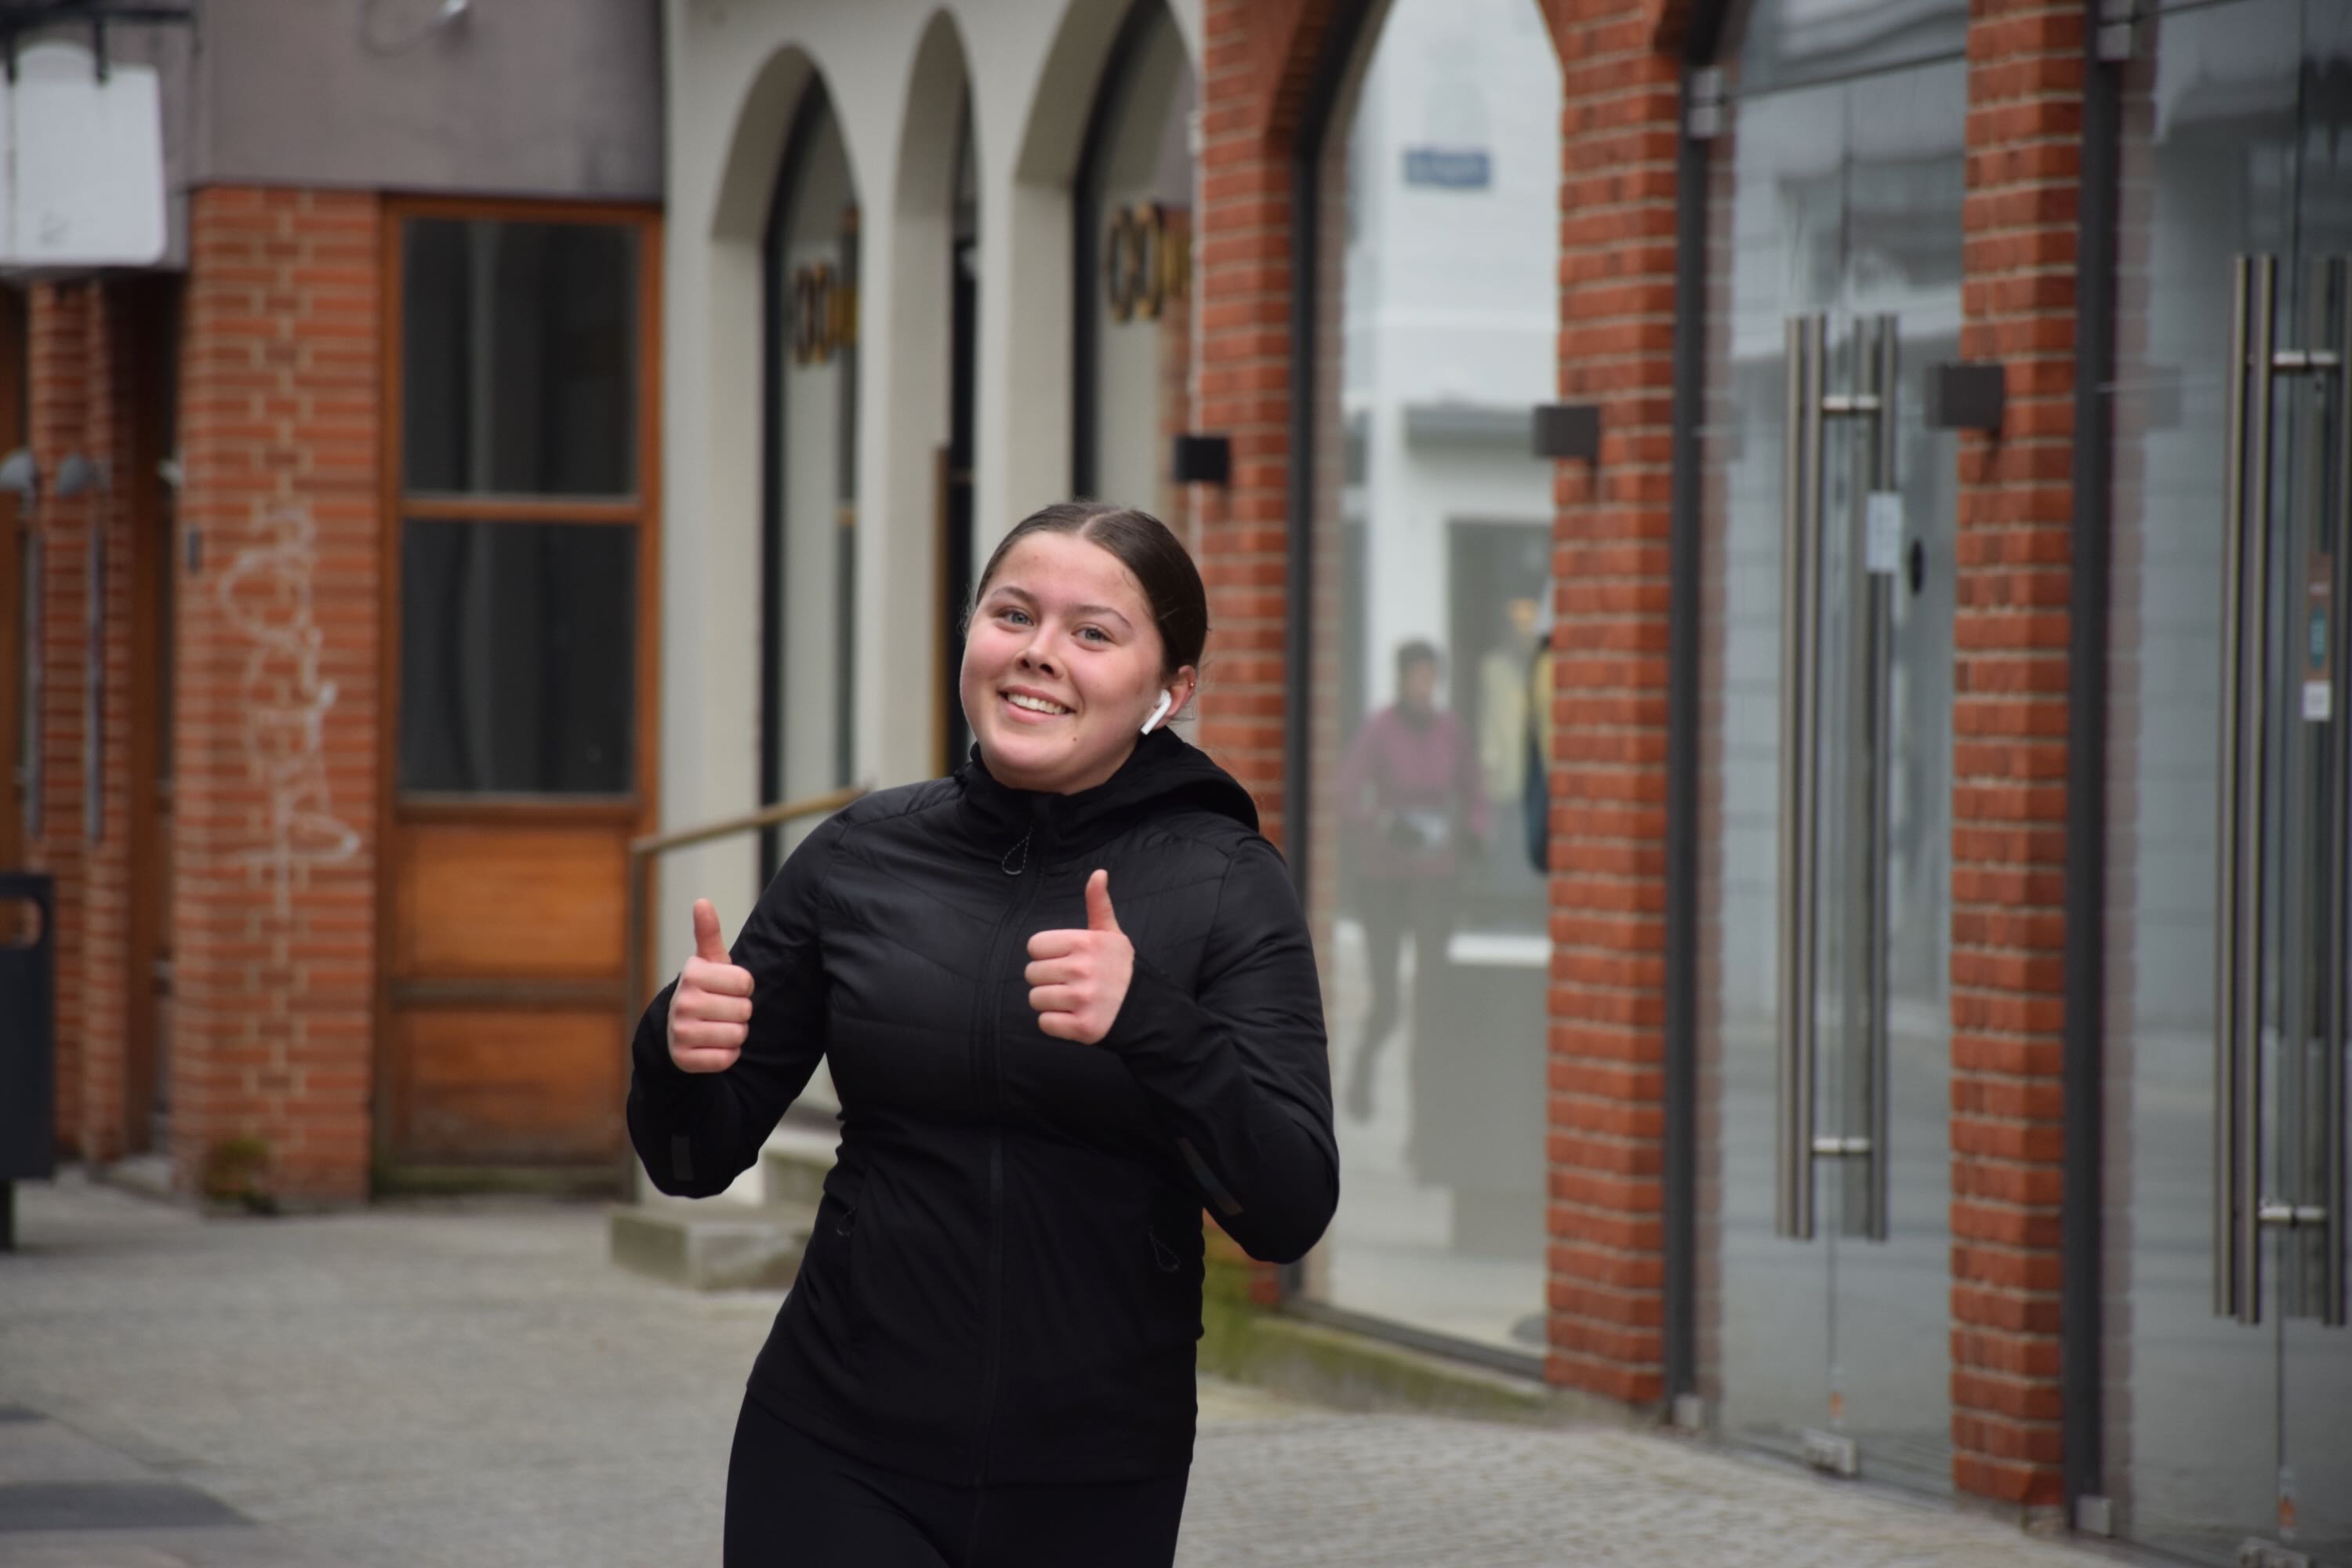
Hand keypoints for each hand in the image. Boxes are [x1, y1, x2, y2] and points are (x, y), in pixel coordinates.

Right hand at [667, 899, 753, 1072]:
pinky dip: (727, 1055)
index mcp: (692, 974)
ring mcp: (681, 1032)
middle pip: (744, 1011)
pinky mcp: (684, 1059)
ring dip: (736, 1034)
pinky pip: (727, 1058)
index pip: (746, 983)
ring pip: (738, 1036)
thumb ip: (708, 933)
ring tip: (719, 1026)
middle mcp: (683, 1002)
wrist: (676, 1030)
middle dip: (740, 1012)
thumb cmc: (704, 990)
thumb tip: (702, 901)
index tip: (728, 988)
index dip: (744, 988)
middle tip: (723, 1010)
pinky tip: (713, 1045)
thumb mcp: (708, 962)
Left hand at [1025, 869, 1134, 1044]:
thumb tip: (1098, 873)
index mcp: (1084, 942)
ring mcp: (1082, 999)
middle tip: (1071, 982)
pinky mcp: (1082, 1027)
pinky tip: (1075, 1016)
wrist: (1145, 1008)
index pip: (1034, 946)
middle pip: (1031, 974)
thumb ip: (1098, 904)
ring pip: (1036, 999)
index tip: (1065, 960)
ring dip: (1050, 1002)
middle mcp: (1082, 969)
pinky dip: (1056, 1023)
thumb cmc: (1121, 968)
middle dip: (1047, 979)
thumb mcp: (1111, 934)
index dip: (1046, 954)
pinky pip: (1045, 1023)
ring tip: (1073, 999)